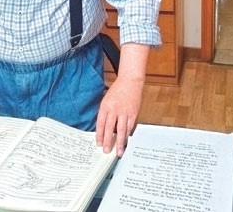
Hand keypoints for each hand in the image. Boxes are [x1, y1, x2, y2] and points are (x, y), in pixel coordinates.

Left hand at [95, 42, 148, 156]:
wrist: (130, 82)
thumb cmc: (117, 91)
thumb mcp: (106, 100)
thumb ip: (104, 113)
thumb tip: (102, 129)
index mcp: (105, 106)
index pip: (100, 123)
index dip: (99, 135)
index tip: (99, 144)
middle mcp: (114, 109)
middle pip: (110, 128)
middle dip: (108, 141)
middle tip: (106, 151)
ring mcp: (125, 112)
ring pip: (121, 130)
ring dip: (119, 142)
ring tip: (118, 152)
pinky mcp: (133, 113)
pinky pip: (130, 126)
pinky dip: (127, 135)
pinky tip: (126, 141)